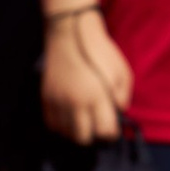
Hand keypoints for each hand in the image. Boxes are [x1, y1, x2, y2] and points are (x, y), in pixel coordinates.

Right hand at [40, 5, 131, 143]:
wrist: (71, 32)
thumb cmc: (100, 51)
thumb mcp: (122, 71)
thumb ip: (123, 96)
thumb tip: (118, 112)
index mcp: (96, 96)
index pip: (104, 131)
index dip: (111, 133)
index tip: (112, 128)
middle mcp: (75, 102)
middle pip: (82, 138)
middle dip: (93, 136)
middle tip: (97, 126)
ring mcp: (58, 100)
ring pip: (65, 133)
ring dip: (76, 132)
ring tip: (83, 122)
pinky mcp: (46, 96)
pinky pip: (51, 123)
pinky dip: (61, 126)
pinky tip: (70, 117)